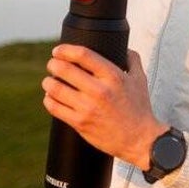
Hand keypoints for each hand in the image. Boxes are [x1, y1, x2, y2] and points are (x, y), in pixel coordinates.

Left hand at [42, 45, 168, 169]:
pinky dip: (48, 99)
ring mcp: (88, 108)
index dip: (66, 49)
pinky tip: (51, 97)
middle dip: (53, 64)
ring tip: (49, 81)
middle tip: (52, 64)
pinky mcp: (80, 123)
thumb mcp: (140, 79)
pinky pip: (55, 107)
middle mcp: (99, 90)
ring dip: (48, 82)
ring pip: (55, 88)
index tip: (58, 50)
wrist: (139, 139)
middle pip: (64, 69)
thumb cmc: (139, 108)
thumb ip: (132, 59)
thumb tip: (123, 48)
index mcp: (113, 76)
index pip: (83, 55)